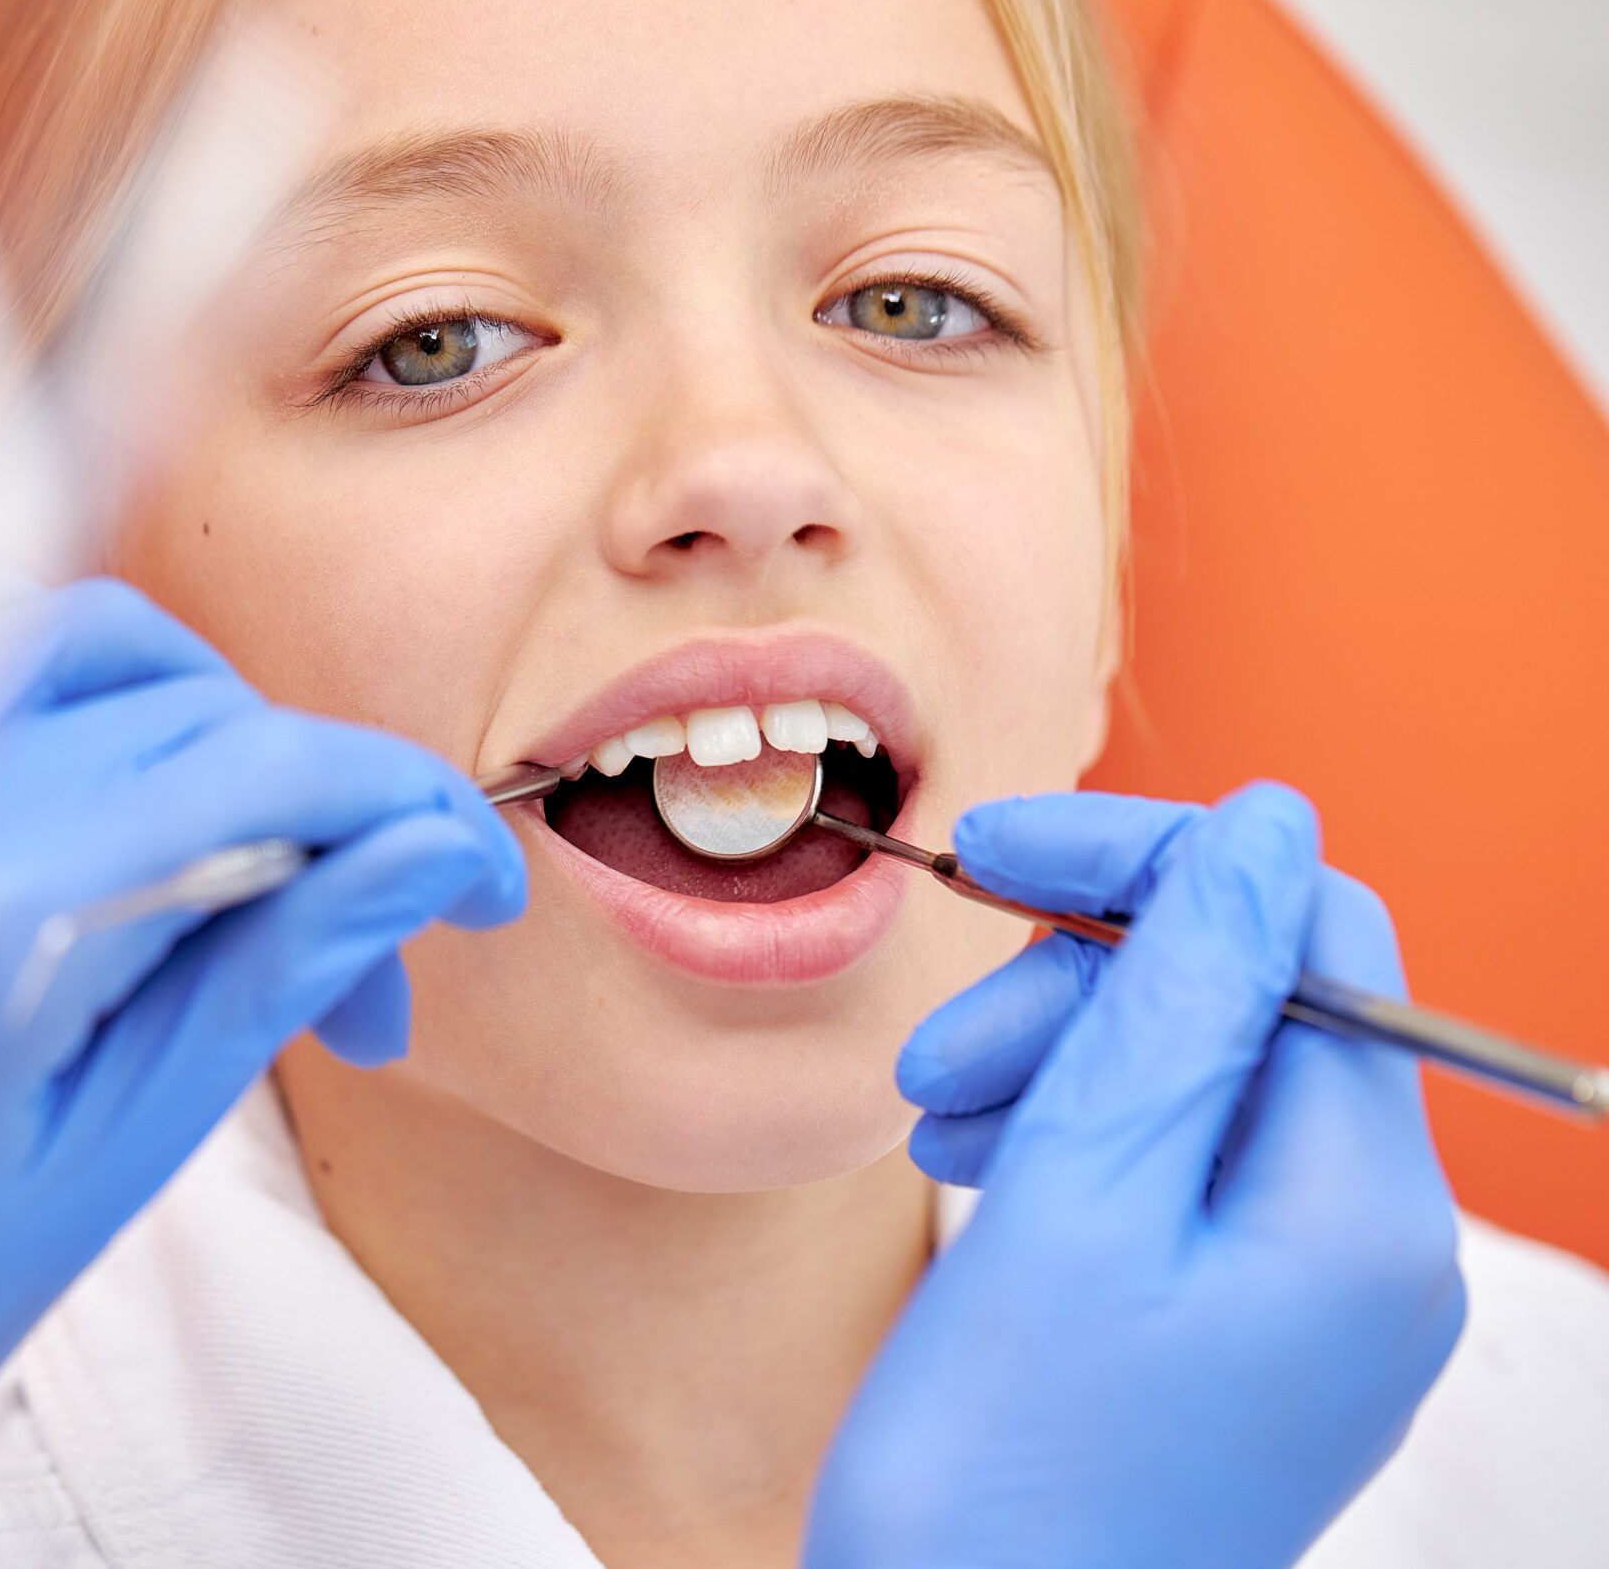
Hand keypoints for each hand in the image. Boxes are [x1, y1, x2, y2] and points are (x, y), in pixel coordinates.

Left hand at [0, 562, 523, 1556]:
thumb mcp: (98, 1175)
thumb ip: (259, 982)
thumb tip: (414, 861)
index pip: (257, 774)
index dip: (404, 810)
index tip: (477, 877)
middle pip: (188, 709)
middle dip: (318, 815)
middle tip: (357, 973)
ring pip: (85, 643)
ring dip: (205, 730)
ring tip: (237, 878)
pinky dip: (70, 688)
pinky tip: (112, 800)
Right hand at [806, 785, 1463, 1568]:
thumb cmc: (1006, 1482)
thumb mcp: (1074, 1198)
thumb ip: (1180, 998)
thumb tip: (1264, 827)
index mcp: (1361, 1214)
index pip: (1302, 935)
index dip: (1148, 863)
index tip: (997, 851)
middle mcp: (1369, 1251)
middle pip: (1245, 1006)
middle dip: (1079, 988)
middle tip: (939, 1057)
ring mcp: (1308, 1298)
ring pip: (1195, 1080)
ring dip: (1056, 1059)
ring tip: (941, 1121)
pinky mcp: (1239, 1331)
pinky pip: (1174, 1171)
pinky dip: (1069, 1138)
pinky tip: (980, 1163)